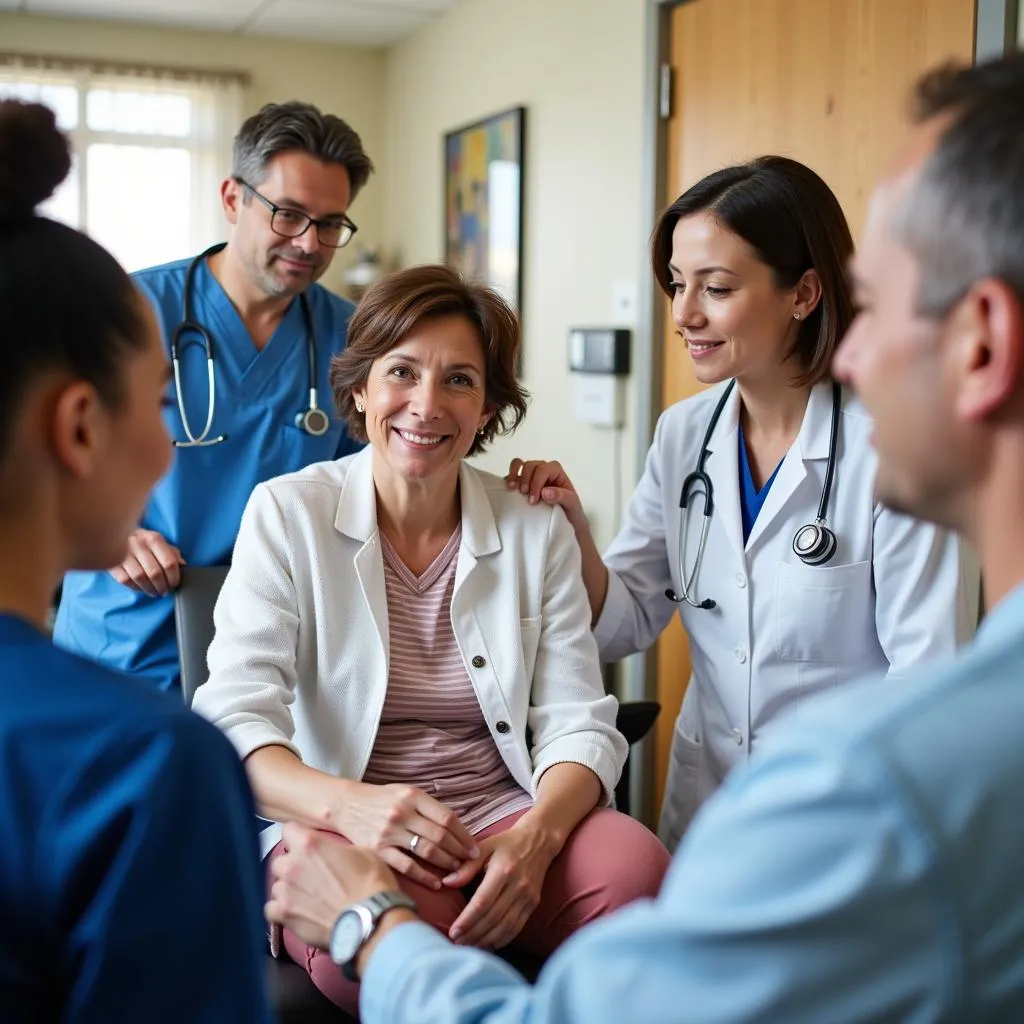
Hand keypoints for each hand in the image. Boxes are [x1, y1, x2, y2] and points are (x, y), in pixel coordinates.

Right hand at [109, 528, 184, 596]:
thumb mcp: (157, 541)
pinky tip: (141, 588)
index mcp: (153, 538)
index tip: (174, 584)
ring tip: (154, 592)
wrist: (112, 533)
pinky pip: (125, 580)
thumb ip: (171, 552)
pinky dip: (135, 587)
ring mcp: (123, 553)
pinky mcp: (111, 562)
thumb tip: (182, 565)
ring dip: (150, 589)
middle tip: (164, 591)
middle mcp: (138, 544)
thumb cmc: (140, 540)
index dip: (174, 578)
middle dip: (162, 586)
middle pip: (155, 573)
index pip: (169, 562)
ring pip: (140, 578)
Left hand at [266, 823, 402, 949]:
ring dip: (289, 889)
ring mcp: (285, 891)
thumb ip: (337, 849)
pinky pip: (271, 909)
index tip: (306, 846)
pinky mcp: (284, 915)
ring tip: (308, 898)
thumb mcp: (363, 852)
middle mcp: (292, 864)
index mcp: (310, 843)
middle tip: (311, 875)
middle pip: (281, 860)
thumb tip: (333, 853)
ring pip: (277, 885)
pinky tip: (297, 913)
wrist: (370, 919)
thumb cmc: (371, 884)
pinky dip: (281, 911)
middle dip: (293, 866)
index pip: (289, 830)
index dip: (298, 838)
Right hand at [337, 783, 479, 889]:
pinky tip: (436, 883)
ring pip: (426, 851)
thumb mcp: (405, 792)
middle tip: (470, 862)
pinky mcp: (378, 850)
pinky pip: (406, 866)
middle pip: (440, 835)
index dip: (464, 835)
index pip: (447, 817)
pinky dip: (424, 876)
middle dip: (459, 851)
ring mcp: (390, 832)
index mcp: (412, 796)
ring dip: (446, 863)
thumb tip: (457, 828)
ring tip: (456, 869)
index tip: (474, 848)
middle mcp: (402, 813)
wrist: (346, 805)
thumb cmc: (381, 800)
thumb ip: (428, 807)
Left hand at [442, 824, 557, 949]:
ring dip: (486, 940)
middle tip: (456, 943)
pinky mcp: (533, 904)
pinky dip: (502, 940)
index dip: (467, 920)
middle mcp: (518, 886)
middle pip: (493, 918)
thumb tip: (446, 883)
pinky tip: (488, 944)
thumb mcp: (485, 846)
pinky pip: (517, 928)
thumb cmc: (507, 843)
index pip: (482, 902)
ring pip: (505, 927)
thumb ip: (466, 866)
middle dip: (473, 934)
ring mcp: (528, 897)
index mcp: (504, 870)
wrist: (539, 841)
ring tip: (468, 946)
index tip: (453, 931)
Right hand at [505, 459, 587, 531]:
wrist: (566, 521)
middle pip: (530, 465)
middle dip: (526, 479)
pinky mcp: (522, 482)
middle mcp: (543, 470)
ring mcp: (532, 475)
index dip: (536, 482)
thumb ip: (562, 496)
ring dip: (514, 474)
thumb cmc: (570, 511)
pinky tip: (508, 489)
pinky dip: (509, 478)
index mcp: (556, 471)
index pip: (543, 470)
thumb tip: (545, 491)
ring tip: (511, 488)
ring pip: (520, 464)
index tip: (534, 500)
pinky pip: (513, 473)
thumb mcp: (572, 504)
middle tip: (525, 495)